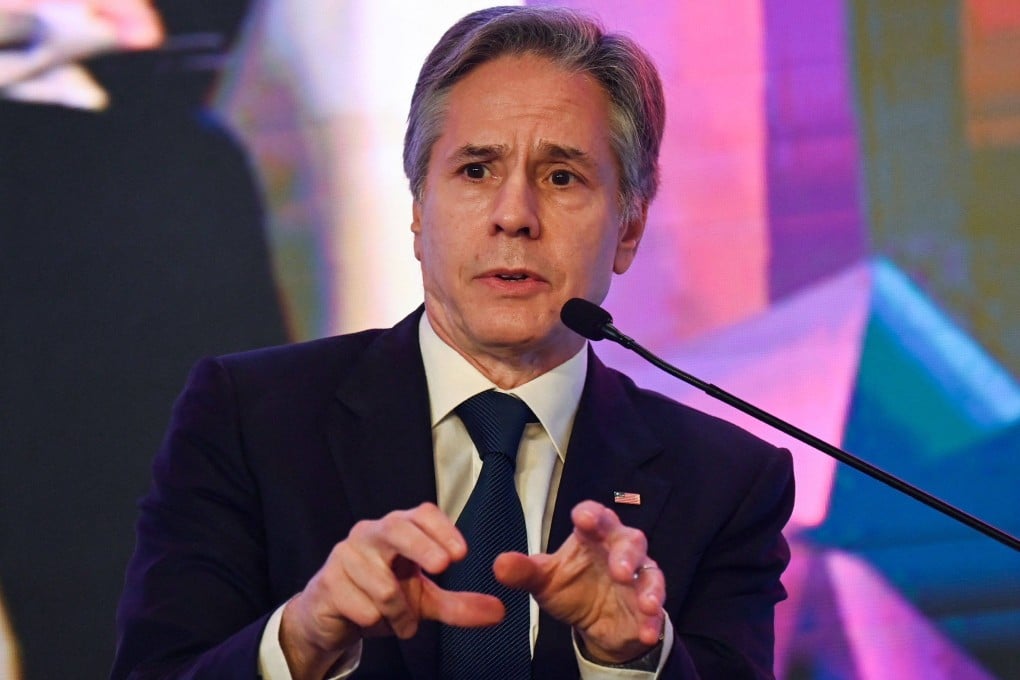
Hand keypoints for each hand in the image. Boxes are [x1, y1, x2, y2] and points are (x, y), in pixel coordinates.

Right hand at [280, 502, 504, 679]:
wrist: (331, 616)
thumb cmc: (380, 598)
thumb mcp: (424, 601)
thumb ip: (459, 605)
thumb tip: (499, 611)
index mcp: (398, 530)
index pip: (422, 514)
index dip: (442, 529)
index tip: (461, 554)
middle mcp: (370, 534)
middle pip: (396, 529)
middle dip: (421, 547)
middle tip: (443, 567)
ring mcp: (345, 555)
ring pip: (382, 585)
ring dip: (399, 613)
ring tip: (401, 621)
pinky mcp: (327, 582)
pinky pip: (361, 607)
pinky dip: (376, 622)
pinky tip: (370, 620)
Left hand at [494, 500, 664, 663]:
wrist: (593, 623)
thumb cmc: (570, 587)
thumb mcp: (543, 580)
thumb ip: (523, 571)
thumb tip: (500, 565)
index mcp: (591, 536)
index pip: (594, 515)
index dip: (591, 515)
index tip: (584, 519)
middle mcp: (618, 551)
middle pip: (630, 540)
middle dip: (626, 553)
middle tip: (620, 569)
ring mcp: (637, 578)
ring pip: (650, 573)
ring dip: (648, 587)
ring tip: (646, 603)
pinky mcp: (646, 606)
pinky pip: (656, 611)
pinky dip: (653, 621)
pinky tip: (647, 632)